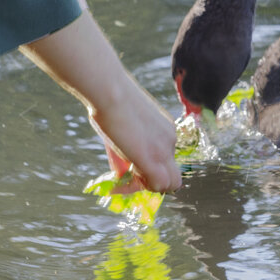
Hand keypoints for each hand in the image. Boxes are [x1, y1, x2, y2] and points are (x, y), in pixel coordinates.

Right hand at [21, 0, 181, 193]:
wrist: (109, 90)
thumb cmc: (109, 100)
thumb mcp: (121, 128)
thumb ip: (124, 154)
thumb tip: (120, 174)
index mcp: (165, 129)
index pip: (166, 162)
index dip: (148, 171)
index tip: (128, 169)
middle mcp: (170, 139)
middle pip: (171, 176)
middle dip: (149, 182)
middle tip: (127, 177)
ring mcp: (164, 150)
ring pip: (167, 184)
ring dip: (144, 186)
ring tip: (121, 179)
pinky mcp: (153, 159)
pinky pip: (157, 186)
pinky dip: (139, 189)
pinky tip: (121, 182)